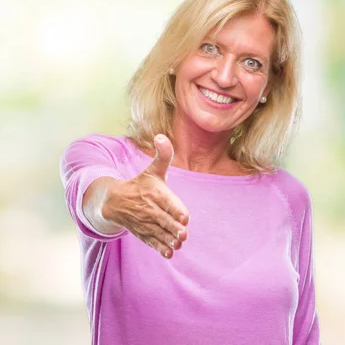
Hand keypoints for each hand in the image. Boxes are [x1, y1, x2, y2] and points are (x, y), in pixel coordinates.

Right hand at [102, 134, 189, 258]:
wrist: (114, 201)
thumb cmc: (140, 184)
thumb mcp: (153, 170)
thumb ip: (163, 155)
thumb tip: (161, 136)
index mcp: (154, 193)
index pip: (167, 202)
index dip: (176, 210)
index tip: (184, 217)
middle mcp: (150, 209)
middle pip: (164, 220)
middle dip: (174, 228)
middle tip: (183, 234)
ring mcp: (146, 223)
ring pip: (159, 233)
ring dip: (169, 240)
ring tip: (178, 244)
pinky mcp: (143, 233)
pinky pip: (151, 242)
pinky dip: (160, 248)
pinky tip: (169, 253)